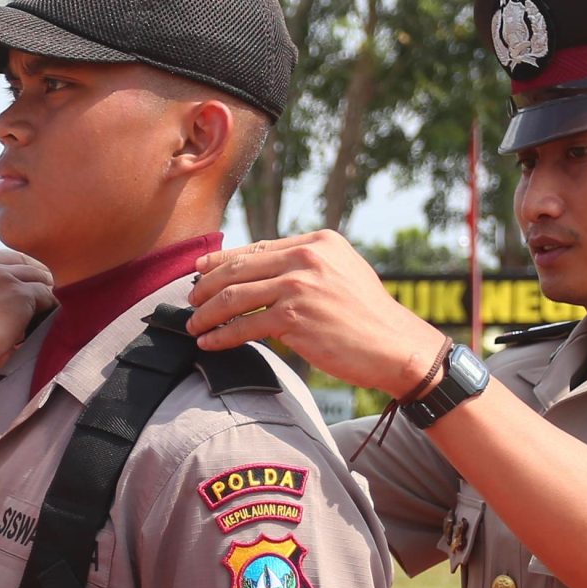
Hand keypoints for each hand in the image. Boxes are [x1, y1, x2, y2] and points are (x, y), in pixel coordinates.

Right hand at [0, 247, 54, 377]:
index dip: (7, 270)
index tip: (15, 283)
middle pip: (17, 260)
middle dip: (31, 275)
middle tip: (43, 291)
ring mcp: (0, 276)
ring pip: (35, 276)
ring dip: (41, 293)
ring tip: (46, 309)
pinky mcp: (18, 293)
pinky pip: (45, 296)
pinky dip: (49, 308)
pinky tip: (48, 319)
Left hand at [187, 230, 446, 396]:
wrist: (396, 346)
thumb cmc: (368, 317)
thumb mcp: (342, 274)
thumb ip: (307, 266)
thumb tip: (261, 270)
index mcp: (318, 241)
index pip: (258, 248)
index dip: (222, 260)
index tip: (200, 272)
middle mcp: (308, 257)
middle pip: (239, 268)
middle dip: (207, 286)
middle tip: (190, 302)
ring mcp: (300, 286)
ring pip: (235, 296)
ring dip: (207, 314)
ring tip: (194, 326)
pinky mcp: (295, 317)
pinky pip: (245, 326)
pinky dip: (222, 336)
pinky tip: (210, 344)